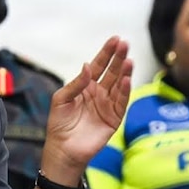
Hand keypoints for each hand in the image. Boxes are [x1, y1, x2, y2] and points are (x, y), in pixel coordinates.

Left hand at [41, 36, 132, 176]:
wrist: (63, 149)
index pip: (99, 65)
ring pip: (119, 85)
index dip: (106, 53)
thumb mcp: (61, 99)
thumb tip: (88, 65)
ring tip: (129, 60)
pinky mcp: (114, 118)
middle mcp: (100, 93)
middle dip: (118, 58)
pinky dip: (124, 91)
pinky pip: (121, 102)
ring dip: (124, 72)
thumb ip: (76, 83)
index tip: (115, 39)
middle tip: (125, 44)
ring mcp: (108, 105)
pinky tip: (126, 79)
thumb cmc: (59, 124)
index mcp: (86, 86)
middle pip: (112, 72)